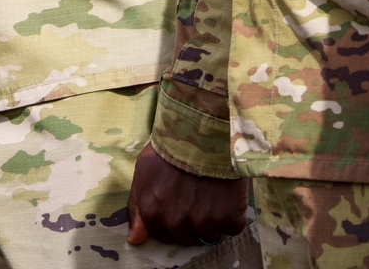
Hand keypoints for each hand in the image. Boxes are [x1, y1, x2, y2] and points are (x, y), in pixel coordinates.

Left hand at [127, 143, 248, 247]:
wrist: (203, 128)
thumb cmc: (171, 145)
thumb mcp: (144, 170)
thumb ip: (137, 207)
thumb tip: (135, 240)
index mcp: (153, 213)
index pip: (164, 235)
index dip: (174, 220)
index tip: (182, 204)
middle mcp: (176, 223)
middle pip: (188, 237)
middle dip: (193, 220)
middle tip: (199, 195)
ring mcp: (203, 222)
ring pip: (211, 234)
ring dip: (213, 218)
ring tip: (213, 192)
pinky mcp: (228, 218)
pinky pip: (233, 227)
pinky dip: (233, 214)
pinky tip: (228, 193)